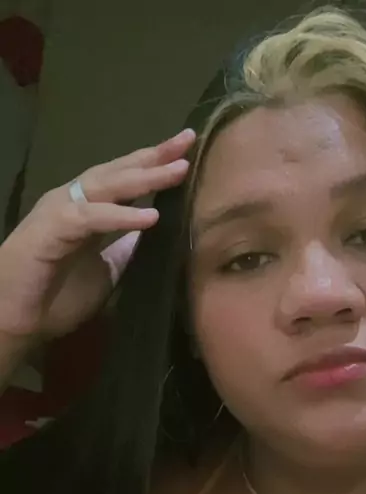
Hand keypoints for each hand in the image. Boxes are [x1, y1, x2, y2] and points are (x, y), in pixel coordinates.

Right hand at [0, 127, 194, 340]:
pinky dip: (121, 216)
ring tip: (178, 170)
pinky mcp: (51, 228)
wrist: (17, 321)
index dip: (154, 166)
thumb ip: (125, 250)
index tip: (187, 154)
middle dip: (154, 157)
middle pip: (118, 171)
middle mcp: (74, 203)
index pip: (125, 180)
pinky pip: (91, 217)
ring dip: (144, 178)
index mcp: (88, 211)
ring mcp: (61, 211)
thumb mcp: (106, 272)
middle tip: (187, 140)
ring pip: (106, 186)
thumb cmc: (55, 298)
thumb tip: (149, 233)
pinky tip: (149, 218)